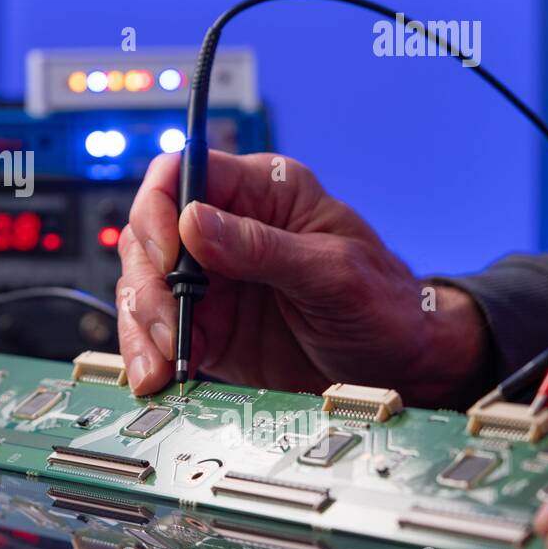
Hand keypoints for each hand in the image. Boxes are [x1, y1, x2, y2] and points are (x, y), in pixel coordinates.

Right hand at [116, 151, 489, 407]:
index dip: (160, 208)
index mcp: (262, 194)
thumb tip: (193, 221)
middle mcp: (228, 231)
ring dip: (142, 324)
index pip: (183, 173)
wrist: (405, 373)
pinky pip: (157, 331)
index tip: (167, 258)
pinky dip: (150, 354)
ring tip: (160, 363)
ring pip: (145, 284)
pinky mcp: (207, 326)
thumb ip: (262, 247)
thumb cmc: (385, 306)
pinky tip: (159, 376)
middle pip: (150, 233)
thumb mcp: (333, 274)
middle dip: (148, 281)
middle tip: (167, 326)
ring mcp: (213, 280)